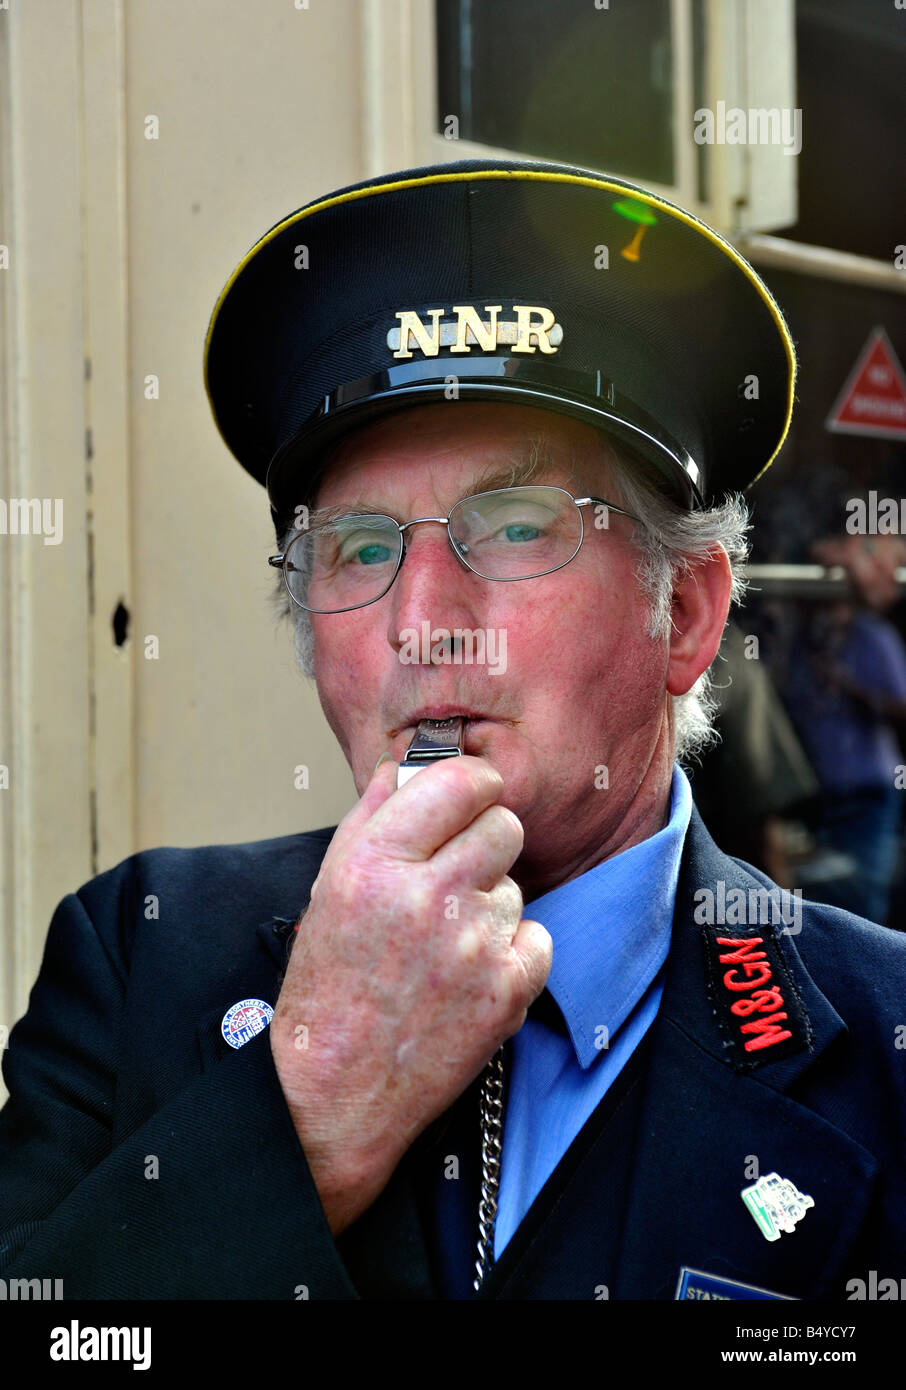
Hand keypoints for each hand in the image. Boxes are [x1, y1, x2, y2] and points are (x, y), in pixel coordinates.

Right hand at [269, 754, 551, 1234]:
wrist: (335, 1092)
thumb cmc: (327, 991)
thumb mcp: (328, 891)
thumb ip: (368, 820)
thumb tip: (401, 771)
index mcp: (377, 862)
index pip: (462, 782)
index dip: (475, 783)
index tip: (473, 794)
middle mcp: (427, 896)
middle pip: (504, 825)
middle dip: (485, 842)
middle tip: (457, 873)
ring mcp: (473, 944)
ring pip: (516, 885)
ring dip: (490, 904)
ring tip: (447, 942)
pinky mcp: (507, 991)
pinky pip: (537, 936)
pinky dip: (513, 952)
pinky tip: (472, 972)